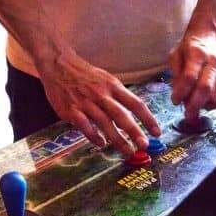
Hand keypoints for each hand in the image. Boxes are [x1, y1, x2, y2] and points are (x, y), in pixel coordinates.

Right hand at [39, 49, 161, 155]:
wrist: (57, 64)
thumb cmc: (84, 74)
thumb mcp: (105, 79)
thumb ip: (117, 96)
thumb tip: (132, 115)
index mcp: (112, 86)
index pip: (135, 103)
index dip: (148, 119)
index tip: (157, 132)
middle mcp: (101, 94)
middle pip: (122, 115)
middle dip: (135, 132)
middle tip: (145, 146)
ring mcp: (85, 102)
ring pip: (105, 123)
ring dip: (117, 139)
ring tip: (127, 151)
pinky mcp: (71, 109)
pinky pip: (85, 125)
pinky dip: (94, 136)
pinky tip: (101, 144)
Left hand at [169, 31, 215, 119]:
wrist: (210, 37)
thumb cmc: (189, 47)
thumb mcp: (175, 54)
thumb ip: (175, 74)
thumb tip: (177, 95)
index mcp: (197, 54)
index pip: (190, 76)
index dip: (181, 92)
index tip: (174, 101)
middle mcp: (213, 63)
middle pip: (205, 89)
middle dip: (194, 106)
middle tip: (186, 115)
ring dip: (203, 107)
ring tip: (193, 106)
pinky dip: (212, 106)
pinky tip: (203, 103)